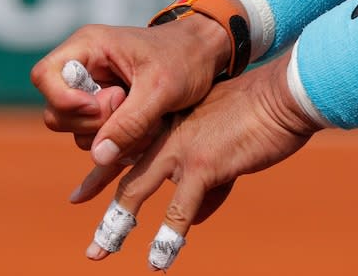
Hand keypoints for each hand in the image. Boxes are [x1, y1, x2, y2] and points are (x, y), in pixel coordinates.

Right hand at [31, 12, 230, 163]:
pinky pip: (98, 137)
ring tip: (147, 122)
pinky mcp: (107, 111)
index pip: (44, 76)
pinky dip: (120, 142)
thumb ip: (129, 123)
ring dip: (112, 136)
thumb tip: (99, 156)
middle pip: (57, 112)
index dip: (64, 100)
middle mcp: (84, 70)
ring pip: (78, 130)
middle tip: (129, 109)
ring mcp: (94, 92)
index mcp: (88, 48)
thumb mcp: (160, 90)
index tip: (101, 107)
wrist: (204, 58)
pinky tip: (145, 132)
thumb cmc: (184, 59)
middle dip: (94, 123)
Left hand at [79, 48, 322, 268]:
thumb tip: (195, 219)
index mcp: (166, 125)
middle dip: (104, 209)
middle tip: (91, 239)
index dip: (99, 176)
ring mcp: (179, 148)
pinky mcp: (202, 165)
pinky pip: (179, 209)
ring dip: (117, 225)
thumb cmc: (252, 116)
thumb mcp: (220, 143)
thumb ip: (205, 182)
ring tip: (100, 252)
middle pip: (122, 174)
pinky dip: (167, 238)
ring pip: (136, 191)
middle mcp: (164, 135)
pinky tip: (158, 261)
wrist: (278, 99)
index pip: (124, 152)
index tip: (79, 195)